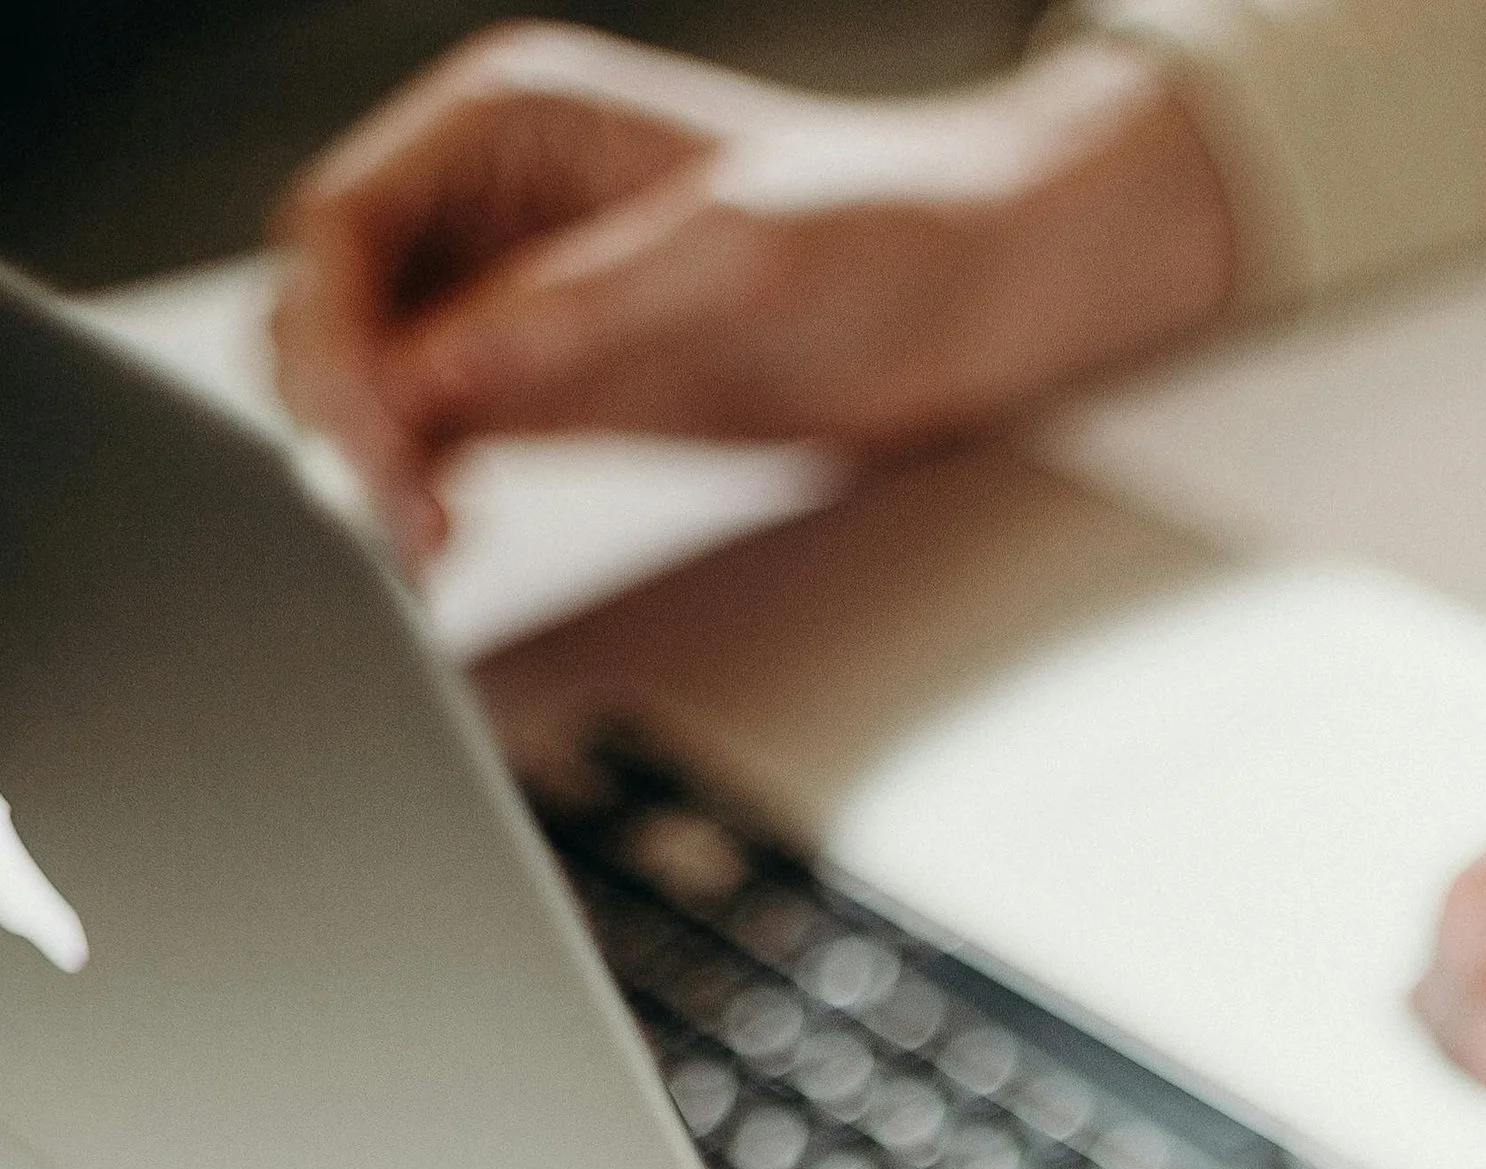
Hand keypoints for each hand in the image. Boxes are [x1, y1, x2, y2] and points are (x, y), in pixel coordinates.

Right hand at [269, 20, 1234, 564]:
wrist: (977, 297)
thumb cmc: (883, 228)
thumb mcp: (723, 261)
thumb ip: (572, 314)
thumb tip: (435, 375)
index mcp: (506, 126)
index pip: (341, 226)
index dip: (332, 342)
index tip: (376, 449)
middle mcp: (490, 207)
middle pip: (332, 309)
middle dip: (337, 413)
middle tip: (397, 522)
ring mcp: (512, 302)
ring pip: (370, 386)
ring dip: (368, 469)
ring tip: (416, 550)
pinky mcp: (548, 392)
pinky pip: (433, 443)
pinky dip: (416, 496)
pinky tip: (438, 547)